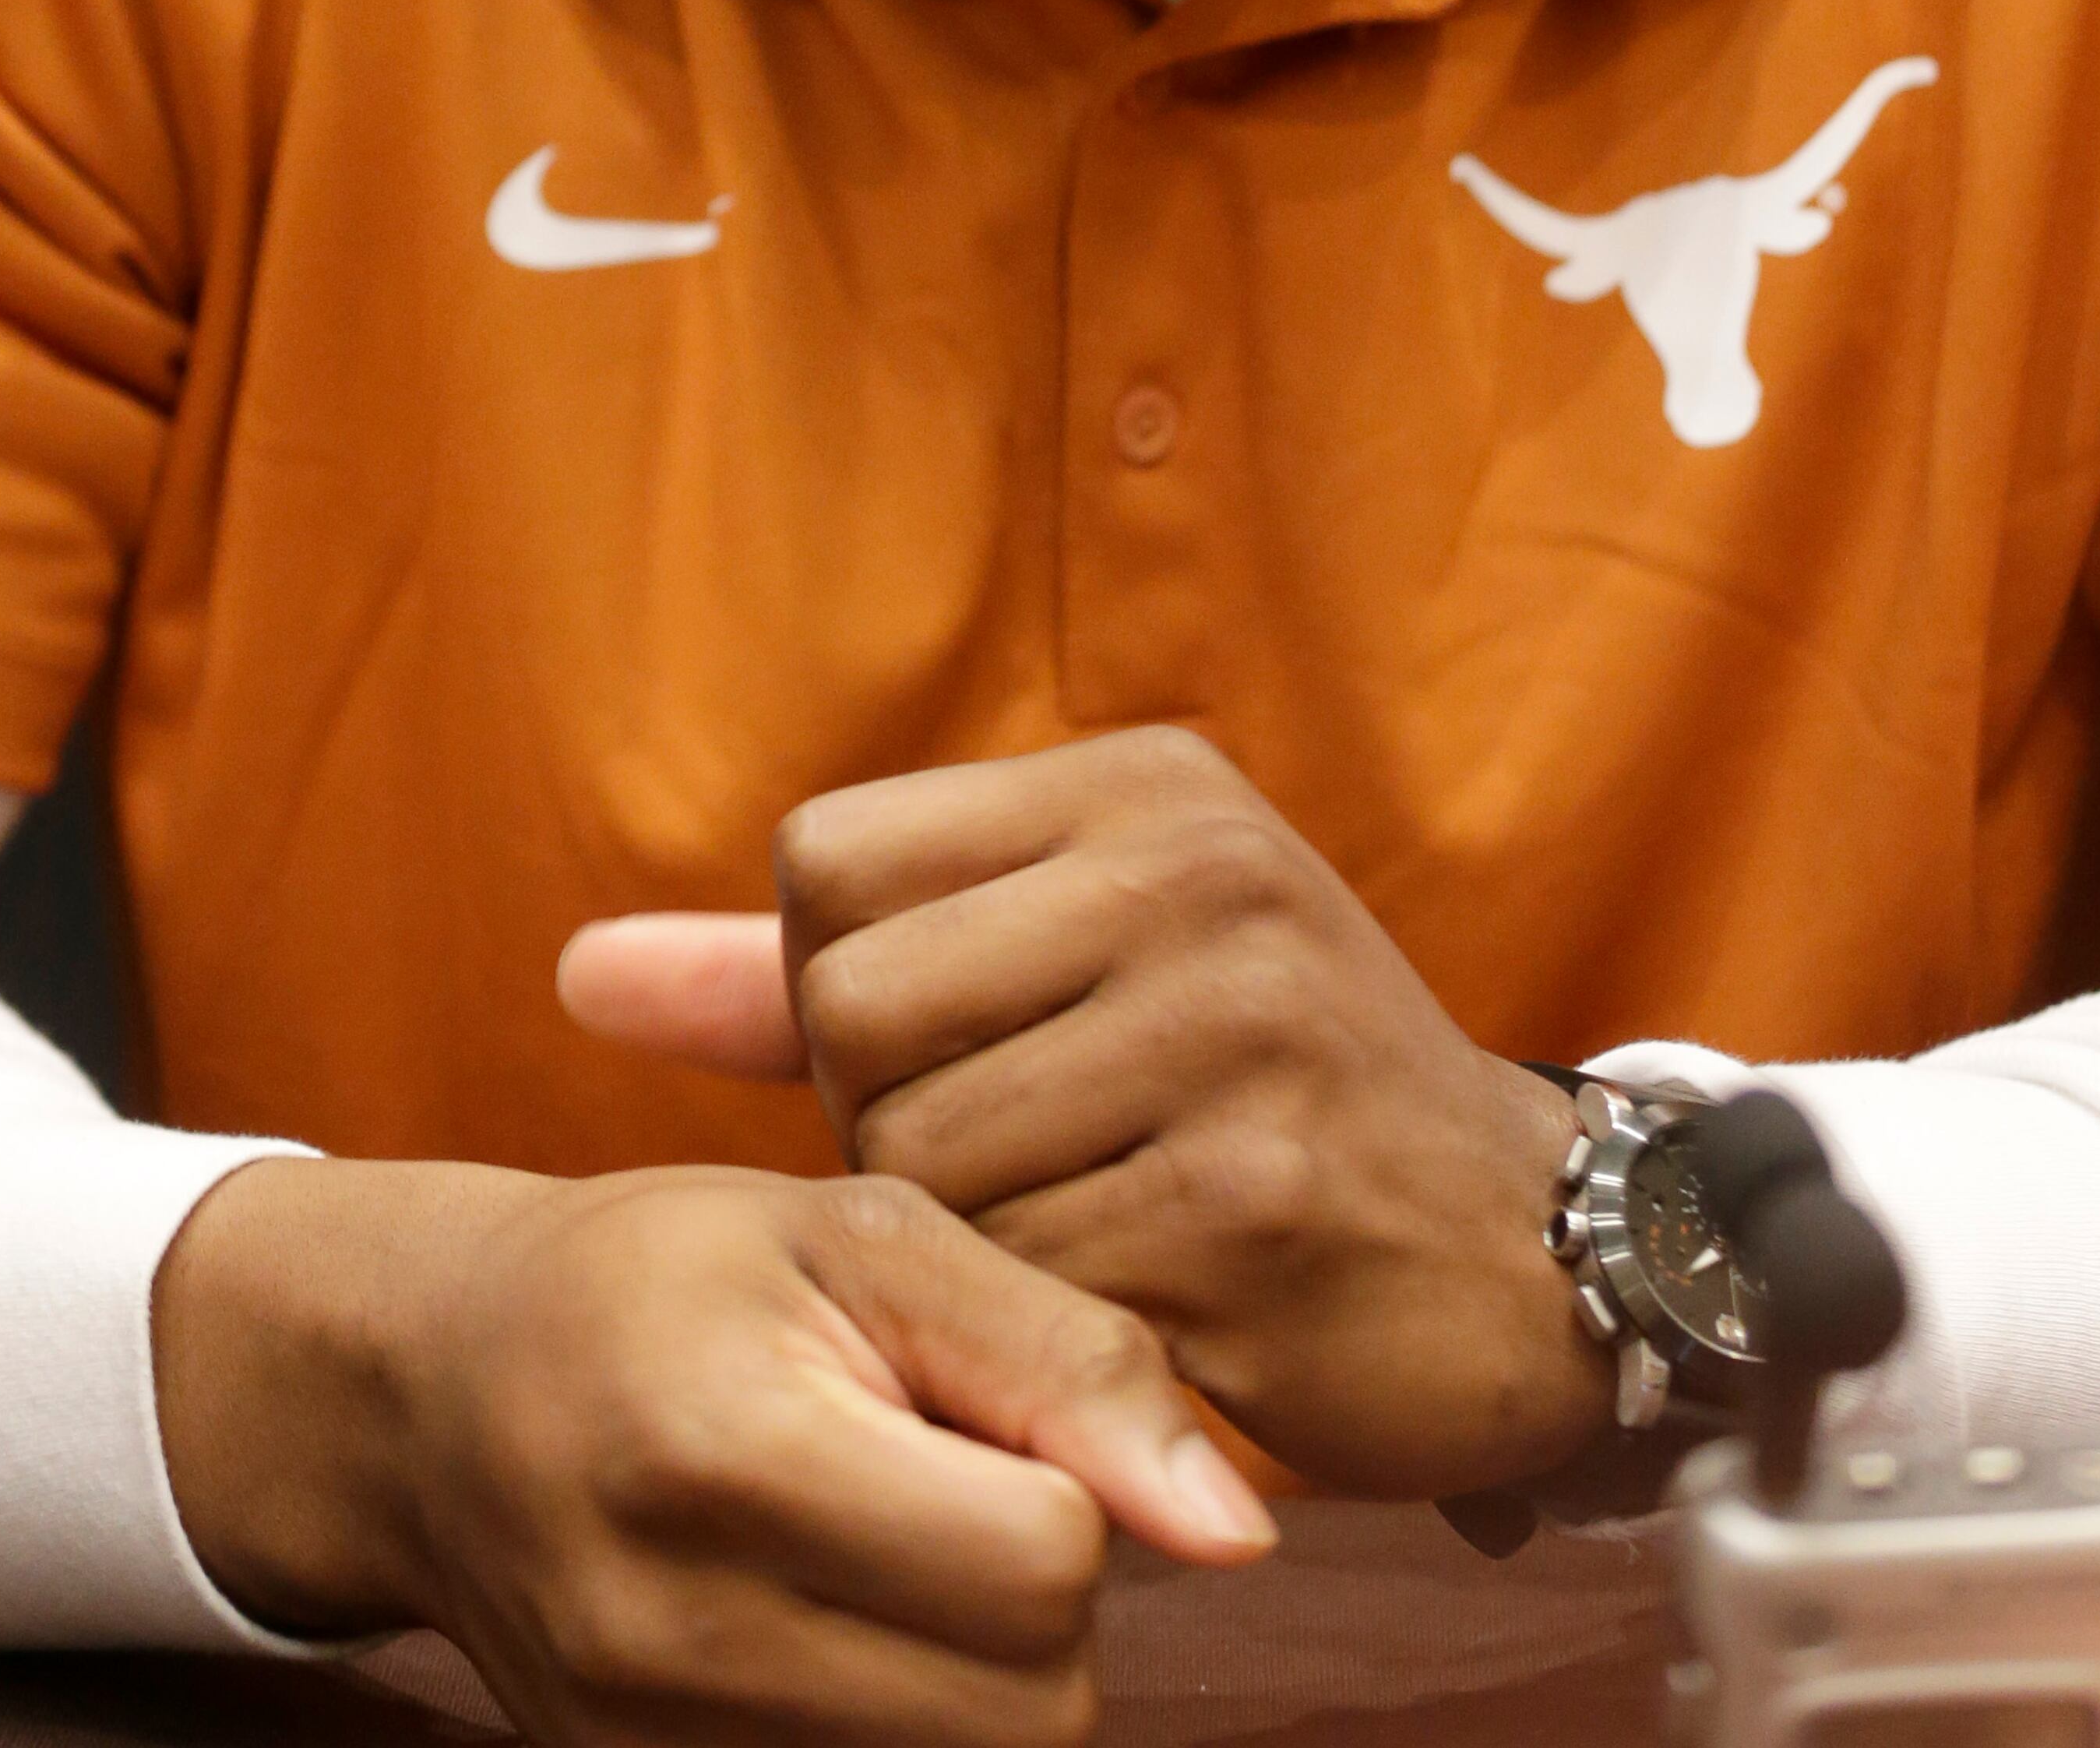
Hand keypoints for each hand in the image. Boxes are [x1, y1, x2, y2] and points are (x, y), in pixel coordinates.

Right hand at [151, 1153, 1272, 1747]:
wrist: (441, 1392)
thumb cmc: (673, 1276)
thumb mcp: (862, 1235)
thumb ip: (1060, 1355)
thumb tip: (1239, 1533)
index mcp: (731, 1452)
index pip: (1041, 1562)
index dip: (1060, 1479)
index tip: (980, 1409)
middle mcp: (678, 1637)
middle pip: (1029, 1708)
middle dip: (1037, 1597)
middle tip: (944, 1480)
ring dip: (974, 1675)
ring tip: (886, 1544)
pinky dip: (898, 1725)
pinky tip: (839, 1618)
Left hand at [557, 727, 1608, 1498]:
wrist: (1521, 1246)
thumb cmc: (1255, 1090)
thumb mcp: (1066, 959)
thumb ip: (809, 969)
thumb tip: (577, 973)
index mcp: (1141, 785)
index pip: (828, 866)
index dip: (847, 987)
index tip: (971, 1035)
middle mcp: (1192, 872)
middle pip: (850, 1017)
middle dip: (896, 1121)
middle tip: (1027, 1147)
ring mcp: (1231, 1031)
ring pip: (919, 1163)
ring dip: (970, 1236)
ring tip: (1095, 1211)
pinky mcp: (1250, 1201)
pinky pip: (1016, 1277)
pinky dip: (1046, 1315)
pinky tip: (1149, 1284)